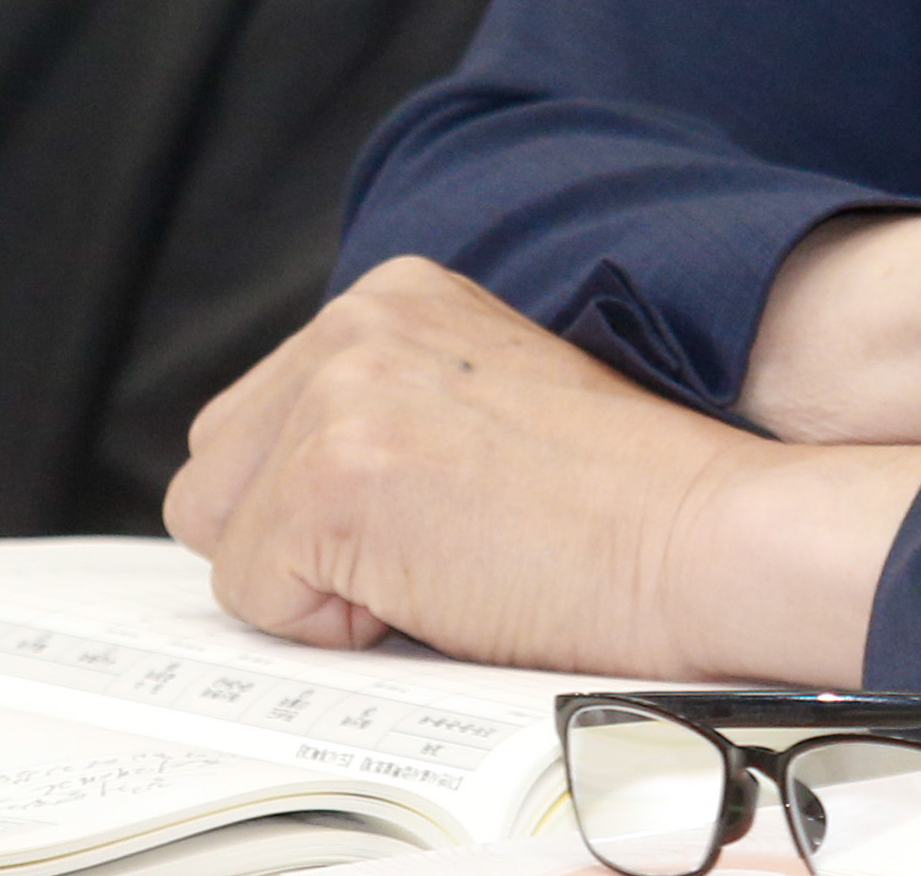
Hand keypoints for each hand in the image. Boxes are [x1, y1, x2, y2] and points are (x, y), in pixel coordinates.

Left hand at [166, 257, 920, 680]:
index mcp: (393, 295)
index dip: (324, 506)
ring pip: (223, 532)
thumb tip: (284, 491)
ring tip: (437, 560)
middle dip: (291, 537)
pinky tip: (441, 585)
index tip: (420, 519)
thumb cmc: (624, 500)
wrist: (705, 535)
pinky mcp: (332, 478)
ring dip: (311, 578)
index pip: (258, 422)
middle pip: (216, 471)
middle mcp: (355, 322)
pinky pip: (256, 597)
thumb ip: (381, 410)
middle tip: (428, 547)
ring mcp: (338, 395)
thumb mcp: (480, 404)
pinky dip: (335, 625)